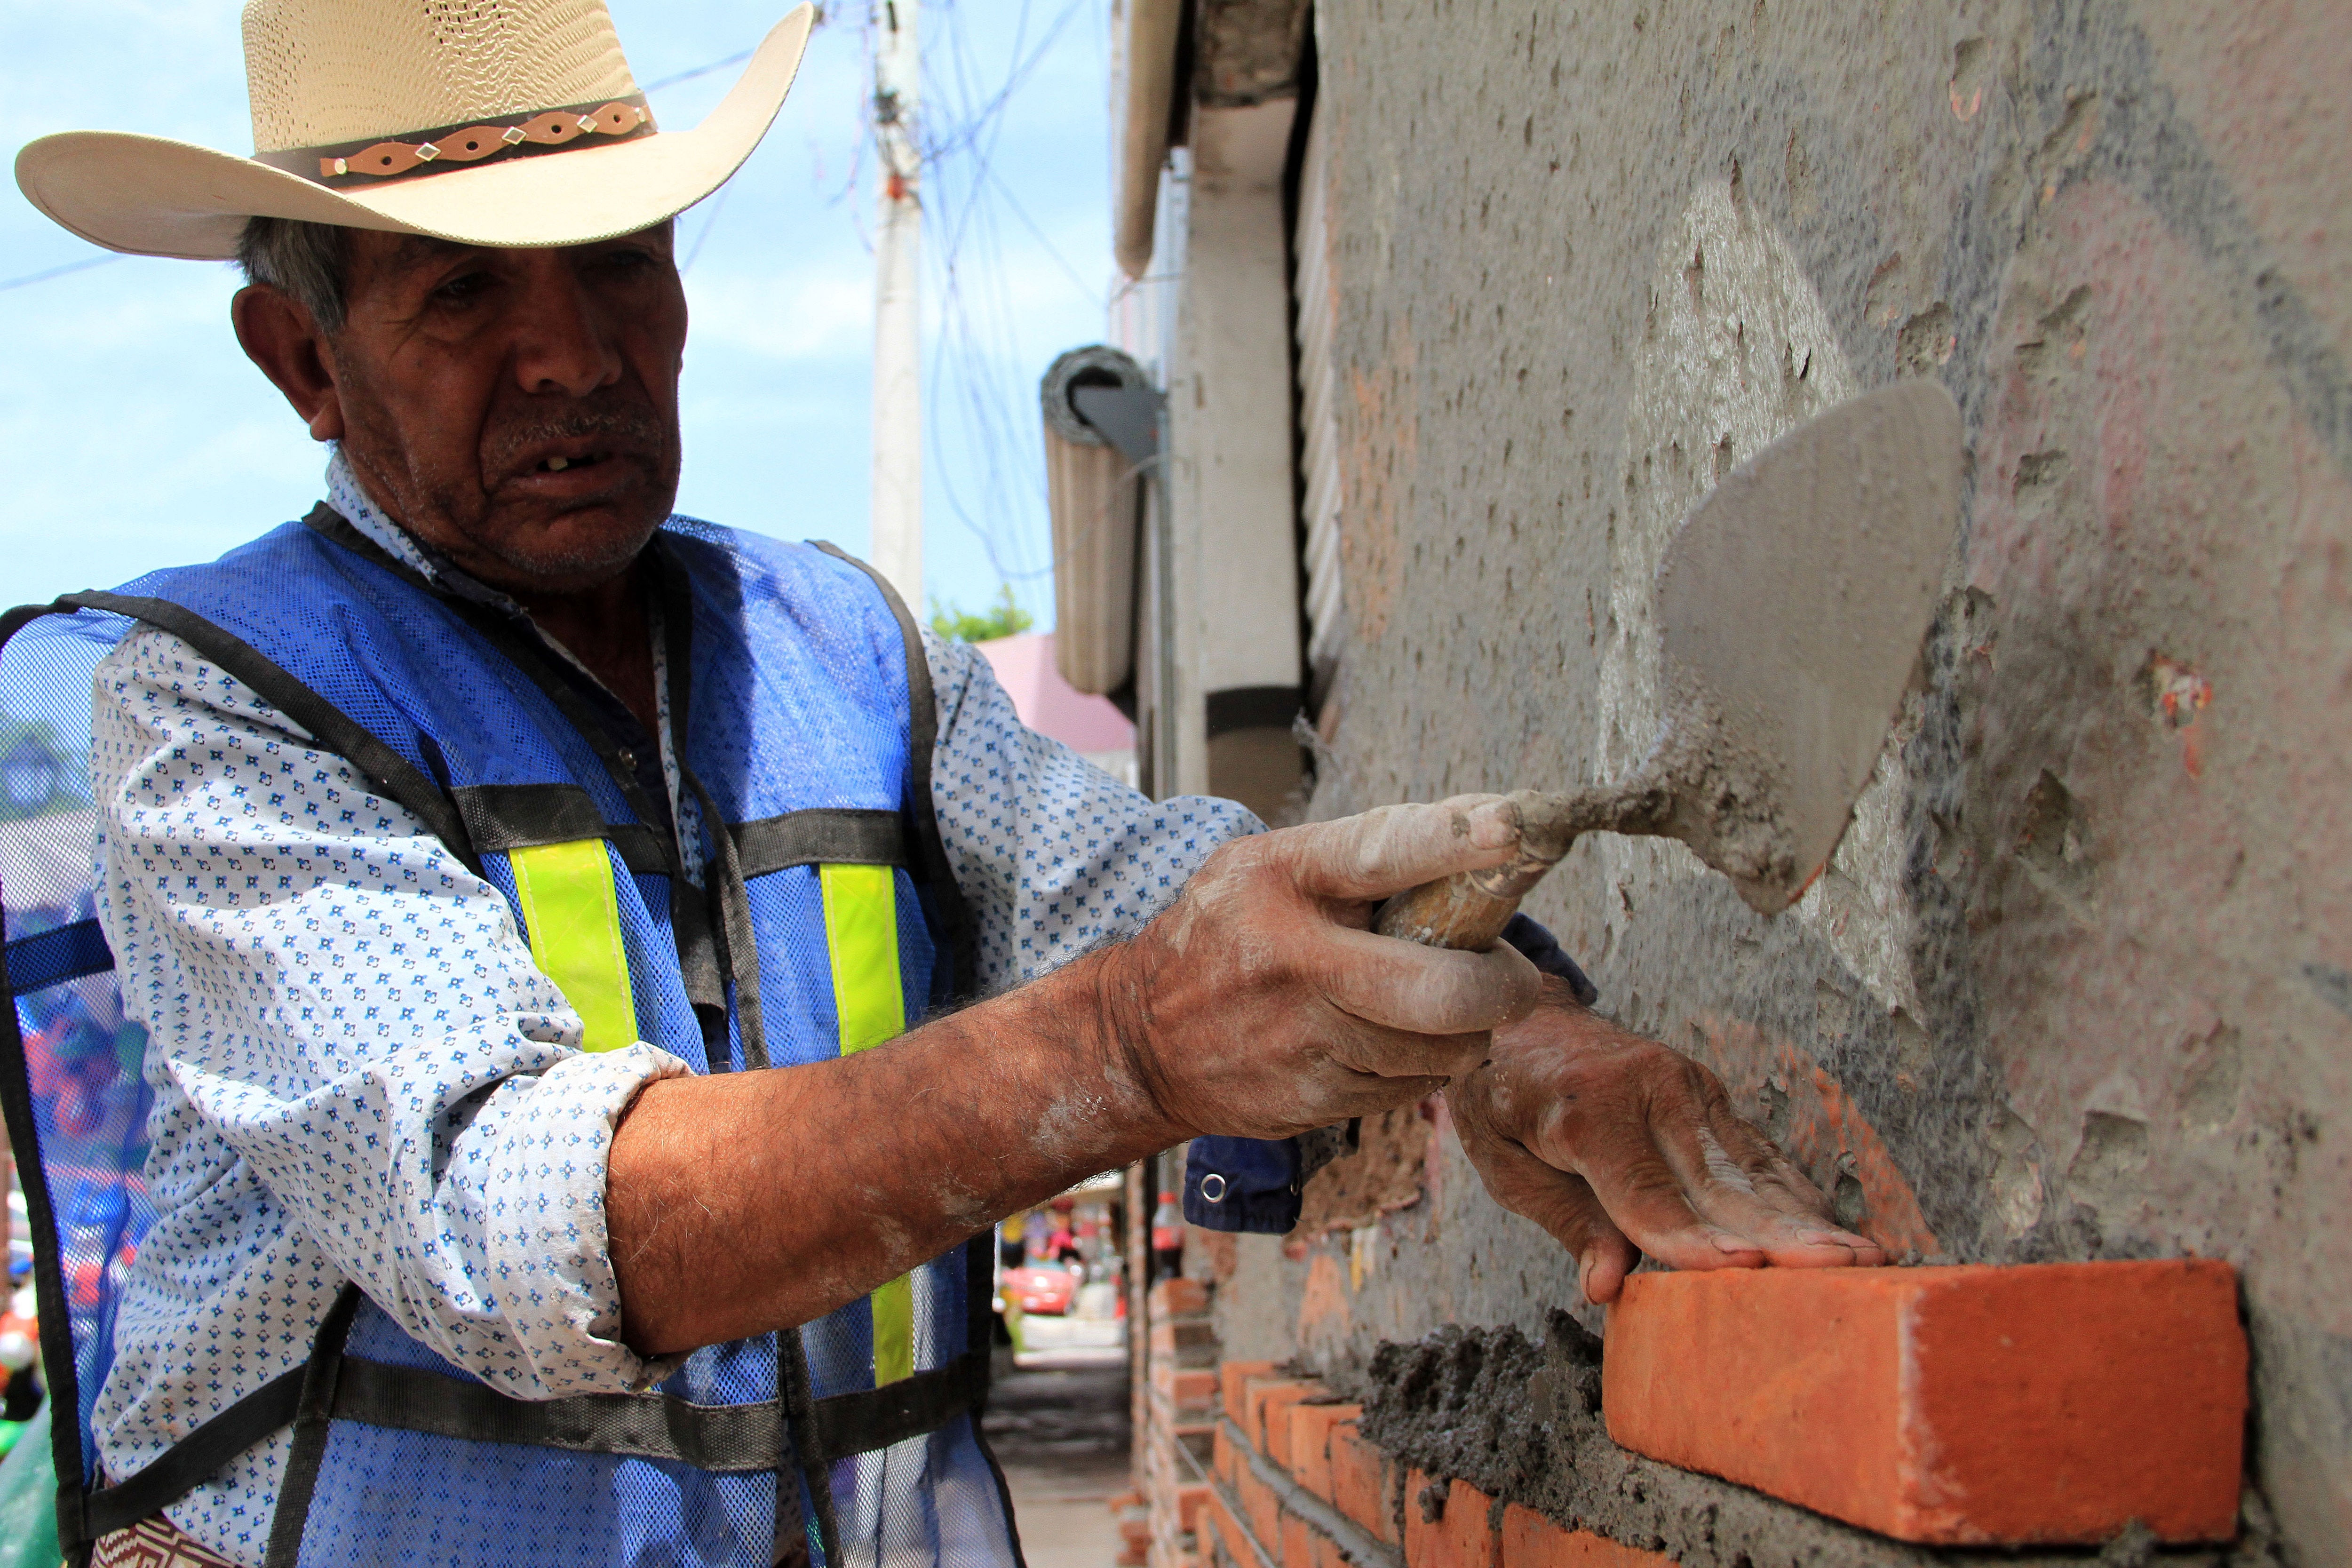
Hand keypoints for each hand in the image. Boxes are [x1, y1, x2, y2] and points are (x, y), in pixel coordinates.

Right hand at [1106, 795, 1543, 1140]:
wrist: (1137, 1041)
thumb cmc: (1223, 935)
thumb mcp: (1264, 869)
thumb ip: (1356, 853)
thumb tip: (1478, 831)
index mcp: (1282, 879)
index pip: (1382, 852)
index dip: (1455, 842)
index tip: (1514, 828)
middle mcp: (1294, 959)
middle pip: (1441, 988)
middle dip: (1504, 987)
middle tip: (1515, 977)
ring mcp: (1305, 1038)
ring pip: (1442, 1048)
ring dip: (1470, 1032)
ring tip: (1450, 1007)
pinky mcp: (1313, 1096)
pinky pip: (1411, 1087)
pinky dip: (1425, 1066)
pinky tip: (1398, 1043)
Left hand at [1447, 979, 1884, 1302]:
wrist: (1516, 1017)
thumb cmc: (1502, 1100)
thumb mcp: (1505, 1165)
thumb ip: (1566, 1221)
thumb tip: (1608, 1285)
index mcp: (1588, 1109)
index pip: (1646, 1193)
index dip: (1690, 1238)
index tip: (1741, 1269)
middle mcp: (1649, 1090)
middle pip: (1718, 1183)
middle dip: (1783, 1233)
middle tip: (1843, 1273)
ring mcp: (1688, 1087)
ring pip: (1751, 1169)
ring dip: (1810, 1219)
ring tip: (1868, 1259)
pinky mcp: (1709, 1094)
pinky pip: (1755, 1154)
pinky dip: (1797, 1195)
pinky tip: (1837, 1232)